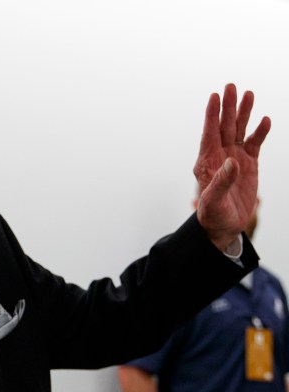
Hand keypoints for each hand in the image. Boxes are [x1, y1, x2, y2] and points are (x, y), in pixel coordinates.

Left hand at [194, 83, 269, 252]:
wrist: (224, 226)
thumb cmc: (213, 215)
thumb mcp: (214, 201)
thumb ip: (222, 181)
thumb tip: (232, 163)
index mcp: (206, 161)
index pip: (209, 133)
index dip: (212, 115)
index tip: (214, 96)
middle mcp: (219, 156)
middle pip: (224, 126)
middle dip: (228, 107)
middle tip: (231, 86)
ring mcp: (234, 158)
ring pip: (239, 131)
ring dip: (243, 113)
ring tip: (248, 94)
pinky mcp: (248, 165)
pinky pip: (254, 143)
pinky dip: (260, 132)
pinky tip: (264, 120)